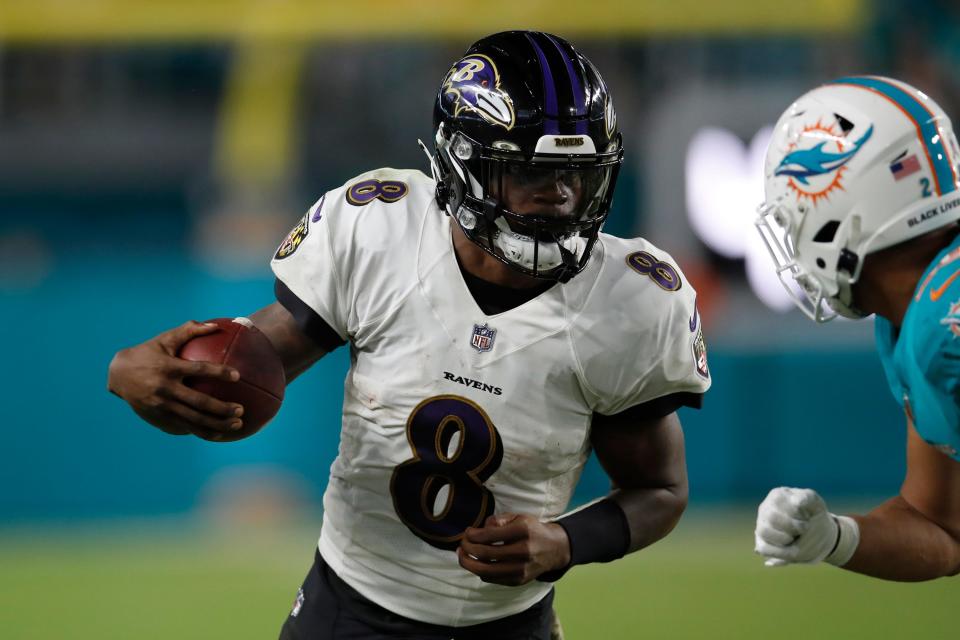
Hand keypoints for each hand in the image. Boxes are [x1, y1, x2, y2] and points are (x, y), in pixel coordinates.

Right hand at [107, 320, 243, 439]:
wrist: (117, 374)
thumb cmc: (147, 353)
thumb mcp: (165, 339)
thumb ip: (189, 330)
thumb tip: (216, 325)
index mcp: (169, 368)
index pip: (198, 370)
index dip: (218, 372)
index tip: (237, 376)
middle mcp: (165, 389)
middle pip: (199, 402)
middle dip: (222, 408)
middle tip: (242, 410)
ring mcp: (161, 406)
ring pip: (193, 420)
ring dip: (217, 425)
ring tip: (237, 425)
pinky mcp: (158, 417)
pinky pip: (183, 427)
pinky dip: (201, 432)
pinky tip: (219, 434)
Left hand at [458, 513, 570, 585]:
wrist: (554, 549)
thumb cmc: (532, 530)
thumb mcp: (518, 517)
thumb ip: (499, 520)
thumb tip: (478, 530)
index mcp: (522, 531)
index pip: (489, 535)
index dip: (472, 534)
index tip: (467, 532)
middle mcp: (523, 551)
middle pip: (485, 554)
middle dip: (467, 548)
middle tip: (461, 544)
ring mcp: (521, 568)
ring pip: (486, 571)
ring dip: (468, 563)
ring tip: (462, 555)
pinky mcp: (519, 581)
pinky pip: (492, 579)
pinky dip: (480, 571)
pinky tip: (476, 563)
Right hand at [755, 487, 857, 566]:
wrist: (818, 533)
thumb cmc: (814, 515)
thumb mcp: (816, 504)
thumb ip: (808, 498)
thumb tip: (797, 501)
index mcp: (776, 496)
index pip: (779, 503)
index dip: (796, 514)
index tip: (808, 518)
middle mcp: (765, 509)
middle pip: (771, 517)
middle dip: (791, 527)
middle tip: (804, 529)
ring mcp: (762, 525)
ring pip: (763, 531)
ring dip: (783, 538)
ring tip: (794, 539)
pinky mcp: (762, 542)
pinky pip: (763, 548)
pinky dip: (778, 552)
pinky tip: (791, 549)